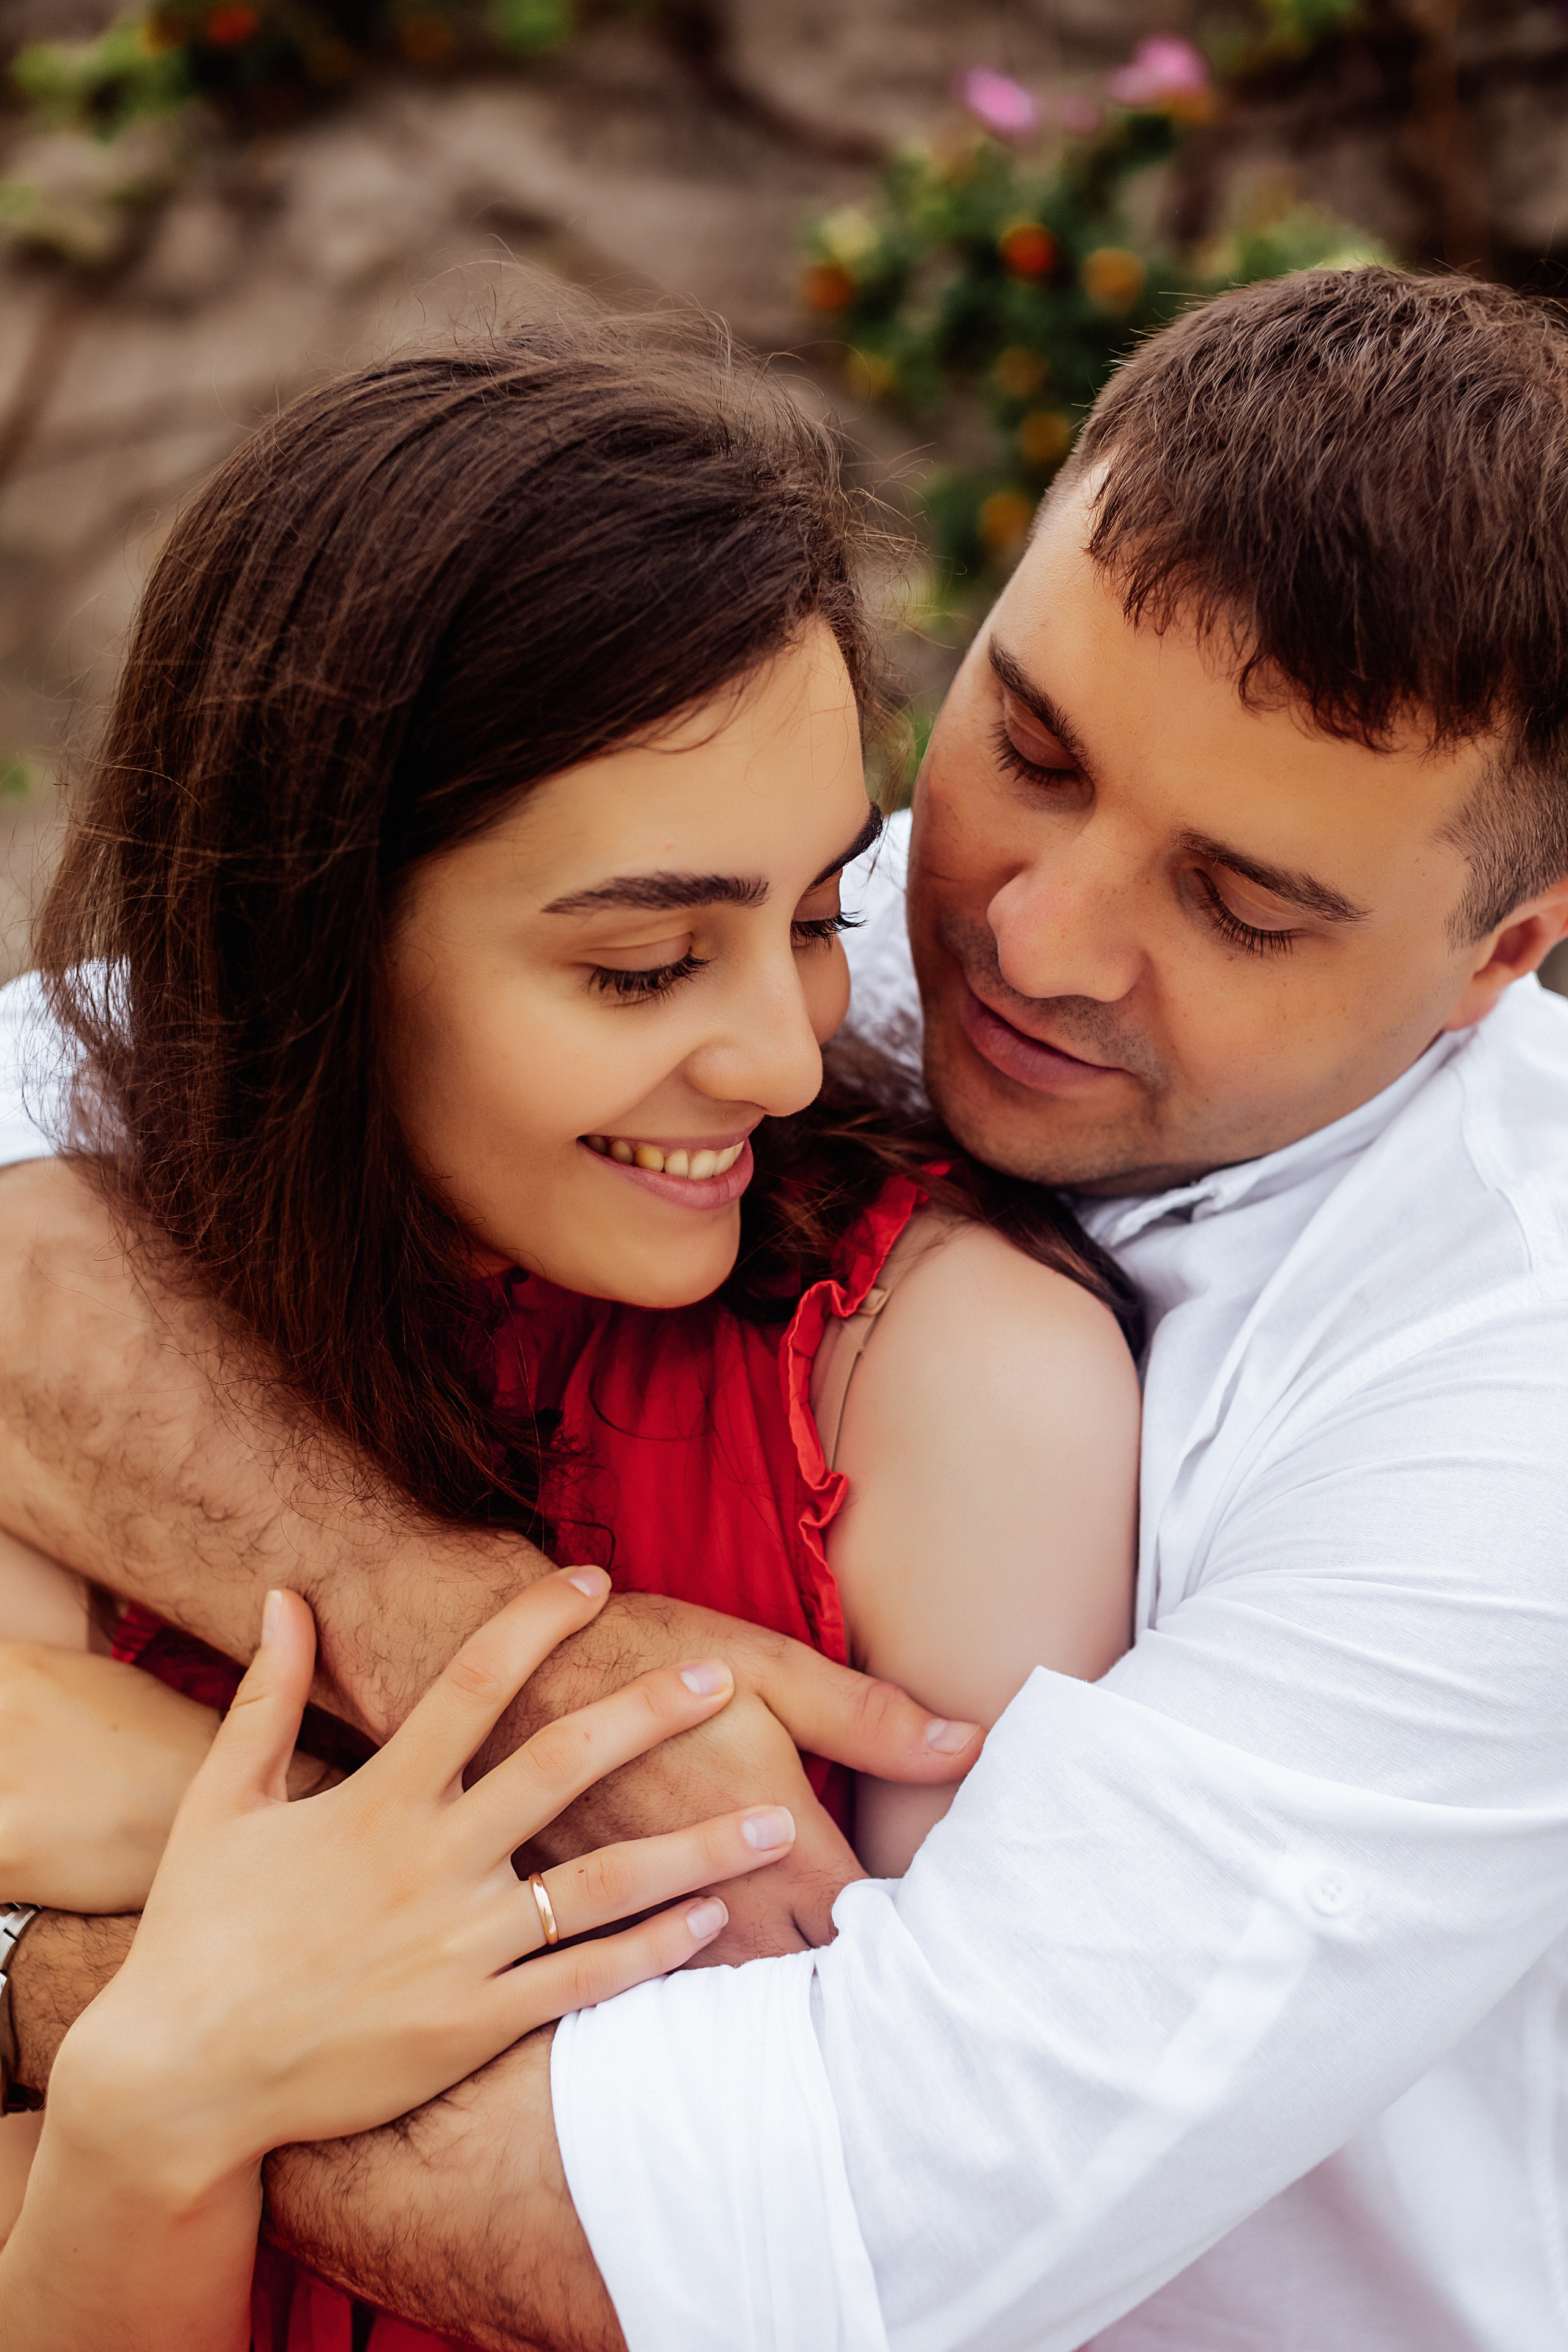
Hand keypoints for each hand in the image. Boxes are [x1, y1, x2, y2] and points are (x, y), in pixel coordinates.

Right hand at [48, 1568, 799, 2187]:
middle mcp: (431, 1867)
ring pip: (602, 1888)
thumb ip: (265, 1696)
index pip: (470, 1684)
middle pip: (562, 1769)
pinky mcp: (472, 2028)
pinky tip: (713, 1920)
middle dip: (649, 1714)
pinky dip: (653, 1951)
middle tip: (722, 1676)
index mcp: (378, 1802)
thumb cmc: (199, 1931)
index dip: (535, 1624)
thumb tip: (286, 1595)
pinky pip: (582, 1983)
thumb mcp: (219, 1802)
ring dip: (697, 1852)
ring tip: (776, 1824)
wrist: (181, 2079)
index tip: (595, 1580)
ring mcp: (459, 1951)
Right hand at [482, 1592, 983, 1962]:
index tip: (948, 1937)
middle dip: (857, 1980)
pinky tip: (731, 1991)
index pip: (874, 1930)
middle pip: (816, 1979)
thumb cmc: (645, 1658)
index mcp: (784, 1849)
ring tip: (830, 2002)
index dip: (915, 1938)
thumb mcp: (770, 1670)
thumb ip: (871, 1721)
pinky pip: (675, 1990)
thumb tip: (971, 1746)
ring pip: (746, 1998)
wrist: (507, 1677)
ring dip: (783, 1997)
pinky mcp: (609, 1934)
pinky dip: (708, 1998)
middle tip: (904, 1980)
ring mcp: (665, 1930)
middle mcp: (731, 1907)